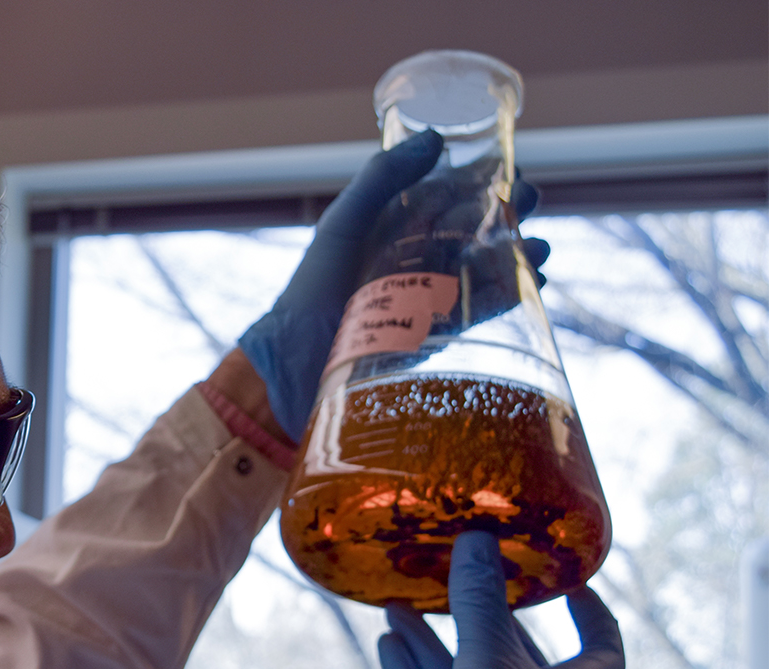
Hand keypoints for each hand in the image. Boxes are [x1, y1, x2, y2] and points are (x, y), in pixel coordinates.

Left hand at [236, 131, 548, 442]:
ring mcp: (430, 294)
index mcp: (394, 226)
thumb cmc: (313, 287)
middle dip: (510, 211)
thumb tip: (435, 138)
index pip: (448, 194)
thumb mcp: (345, 223)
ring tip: (542, 246)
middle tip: (535, 196)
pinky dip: (513, 293)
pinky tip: (536, 283)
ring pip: (486, 266)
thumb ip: (383, 179)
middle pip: (475, 227)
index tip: (513, 163)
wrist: (299, 358)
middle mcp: (415, 256)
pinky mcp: (439, 331)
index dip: (482, 179)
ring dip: (519, 253)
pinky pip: (483, 308)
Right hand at [377, 532, 624, 668]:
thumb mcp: (493, 660)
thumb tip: (476, 538)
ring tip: (398, 603)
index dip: (594, 616)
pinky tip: (386, 642)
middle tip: (458, 578)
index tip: (571, 583)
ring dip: (432, 639)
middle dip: (481, 617)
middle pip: (512, 655)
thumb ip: (481, 602)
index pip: (602, 651)